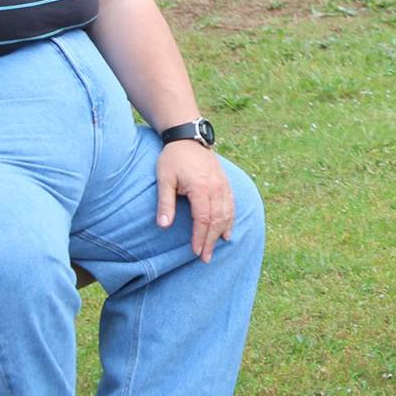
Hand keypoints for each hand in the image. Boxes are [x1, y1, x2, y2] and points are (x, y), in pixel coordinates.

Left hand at [157, 140, 235, 261]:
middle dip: (211, 241)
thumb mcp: (164, 179)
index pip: (203, 219)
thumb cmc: (173, 158)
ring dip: (222, 233)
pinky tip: (227, 232)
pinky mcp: (225, 182)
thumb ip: (165, 203)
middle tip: (205, 258)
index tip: (196, 252)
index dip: (200, 237)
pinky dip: (230, 219)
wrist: (187, 137)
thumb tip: (163, 226)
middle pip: (217, 219)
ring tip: (216, 248)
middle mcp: (216, 187)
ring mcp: (223, 184)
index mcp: (201, 187)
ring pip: (227, 213)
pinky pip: (231, 204)